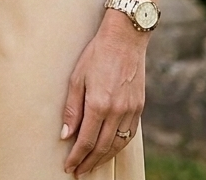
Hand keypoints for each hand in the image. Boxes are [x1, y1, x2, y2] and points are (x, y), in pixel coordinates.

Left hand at [61, 12, 145, 175]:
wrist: (124, 38)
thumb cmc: (96, 54)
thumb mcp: (77, 77)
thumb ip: (72, 108)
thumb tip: (66, 134)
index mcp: (99, 104)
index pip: (86, 141)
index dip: (77, 157)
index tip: (69, 167)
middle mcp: (117, 111)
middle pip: (102, 147)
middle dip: (89, 162)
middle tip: (79, 172)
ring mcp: (130, 110)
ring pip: (117, 145)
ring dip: (104, 158)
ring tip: (92, 165)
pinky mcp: (139, 107)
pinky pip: (128, 135)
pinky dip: (118, 146)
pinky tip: (110, 149)